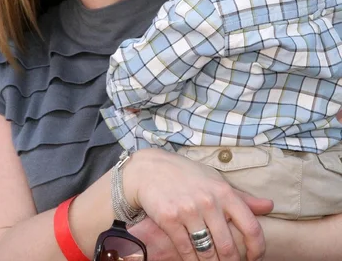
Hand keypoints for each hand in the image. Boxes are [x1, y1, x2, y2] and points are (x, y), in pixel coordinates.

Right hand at [124, 149, 272, 260]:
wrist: (151, 169)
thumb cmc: (187, 175)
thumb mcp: (216, 181)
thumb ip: (241, 197)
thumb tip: (269, 206)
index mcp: (224, 192)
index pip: (251, 227)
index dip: (256, 249)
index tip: (254, 258)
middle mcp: (208, 201)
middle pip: (228, 247)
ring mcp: (188, 210)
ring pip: (206, 252)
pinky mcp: (169, 219)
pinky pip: (186, 250)